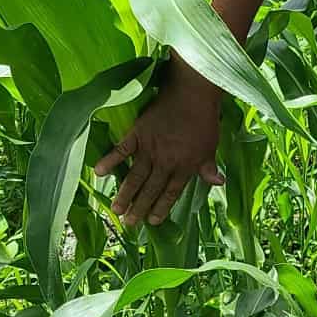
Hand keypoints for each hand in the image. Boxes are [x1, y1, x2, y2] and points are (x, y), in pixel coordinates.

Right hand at [92, 74, 225, 224]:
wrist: (191, 93)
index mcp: (184, 167)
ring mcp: (149, 148)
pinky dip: (109, 160)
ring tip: (115, 209)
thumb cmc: (204, 119)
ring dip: (125, 194)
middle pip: (150, 189)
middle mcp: (165, 162)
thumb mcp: (211, 145)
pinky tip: (98, 172)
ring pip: (135, 176)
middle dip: (139, 207)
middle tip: (128, 223)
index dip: (161, 208)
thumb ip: (208, 166)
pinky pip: (121, 150)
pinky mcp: (138, 133)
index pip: (171, 193)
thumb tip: (218, 183)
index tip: (153, 221)